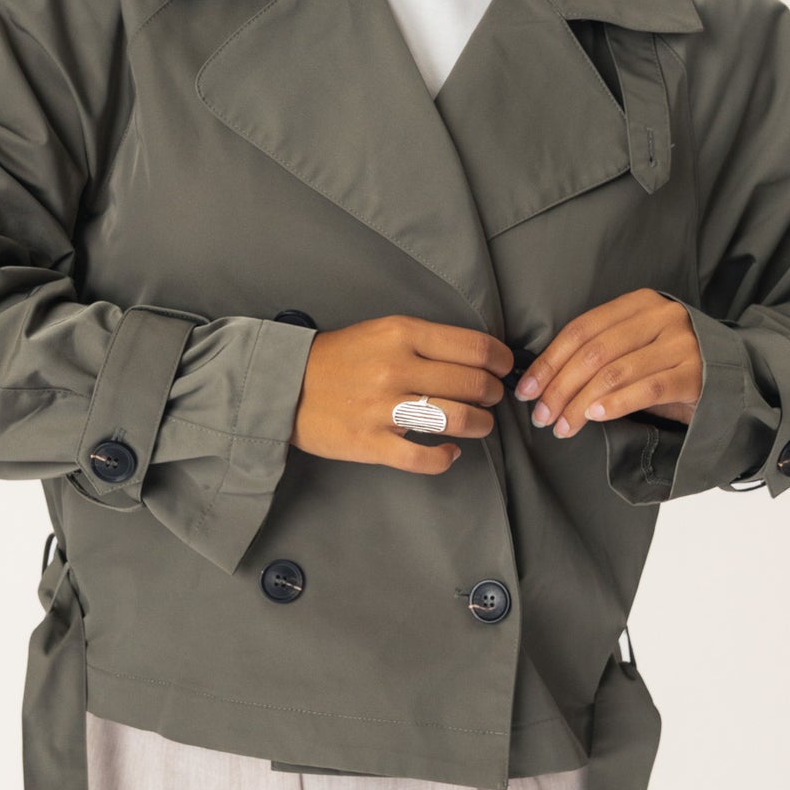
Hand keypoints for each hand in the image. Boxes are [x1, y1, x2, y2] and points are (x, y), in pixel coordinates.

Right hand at [290, 315, 513, 472]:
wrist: (285, 385)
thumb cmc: (339, 358)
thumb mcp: (382, 331)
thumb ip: (425, 342)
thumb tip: (476, 358)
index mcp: (401, 334)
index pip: (474, 347)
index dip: (501, 361)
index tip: (505, 369)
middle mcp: (396, 368)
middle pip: (473, 384)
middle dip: (493, 394)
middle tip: (491, 398)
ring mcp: (383, 408)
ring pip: (457, 420)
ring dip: (480, 425)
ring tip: (479, 425)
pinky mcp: (371, 443)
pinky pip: (423, 457)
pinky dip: (445, 458)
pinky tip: (449, 453)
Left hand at [512, 290, 700, 436]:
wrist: (735, 377)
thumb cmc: (672, 367)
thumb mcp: (635, 350)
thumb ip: (600, 355)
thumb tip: (545, 383)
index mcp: (639, 304)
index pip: (581, 330)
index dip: (549, 361)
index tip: (525, 390)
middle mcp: (661, 316)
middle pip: (594, 352)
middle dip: (560, 387)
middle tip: (541, 416)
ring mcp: (681, 343)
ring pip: (615, 372)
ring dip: (580, 403)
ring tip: (563, 426)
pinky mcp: (695, 373)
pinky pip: (646, 388)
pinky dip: (616, 403)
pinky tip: (594, 416)